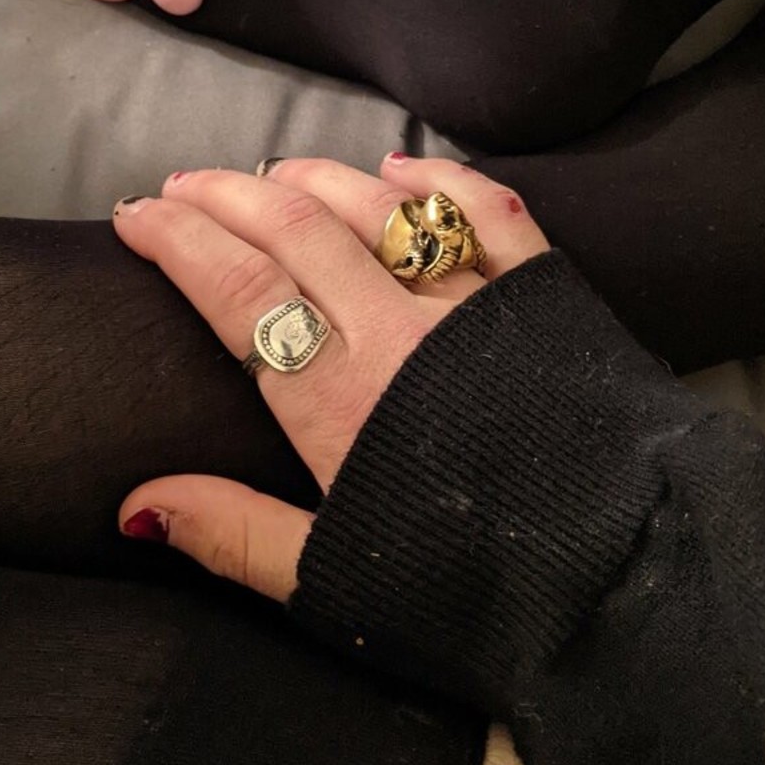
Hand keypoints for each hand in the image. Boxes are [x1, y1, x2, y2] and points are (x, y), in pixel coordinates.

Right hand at [113, 154, 548, 602]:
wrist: (630, 580)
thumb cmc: (475, 595)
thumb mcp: (334, 581)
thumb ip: (233, 534)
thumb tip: (136, 506)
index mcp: (336, 397)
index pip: (236, 288)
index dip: (177, 240)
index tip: (135, 216)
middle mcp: (397, 329)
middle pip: (294, 228)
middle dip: (225, 194)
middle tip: (182, 185)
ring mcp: (473, 303)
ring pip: (376, 207)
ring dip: (312, 177)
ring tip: (266, 171)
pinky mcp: (542, 296)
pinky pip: (484, 213)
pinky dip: (436, 182)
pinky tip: (398, 169)